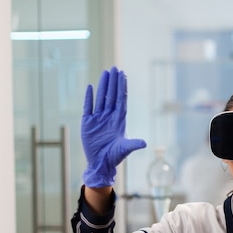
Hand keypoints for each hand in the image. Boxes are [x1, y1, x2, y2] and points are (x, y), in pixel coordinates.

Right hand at [81, 66, 145, 186]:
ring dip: (103, 86)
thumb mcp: (125, 149)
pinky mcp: (88, 123)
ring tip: (105, 73)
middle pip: (112, 95)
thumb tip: (144, 143)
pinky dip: (89, 98)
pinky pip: (88, 107)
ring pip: (101, 98)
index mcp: (119, 120)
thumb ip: (133, 144)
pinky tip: (91, 87)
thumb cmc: (114, 156)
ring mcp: (98, 118)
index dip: (122, 87)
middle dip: (114, 82)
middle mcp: (109, 116)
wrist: (100, 163)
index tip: (123, 75)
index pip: (121, 100)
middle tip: (115, 68)